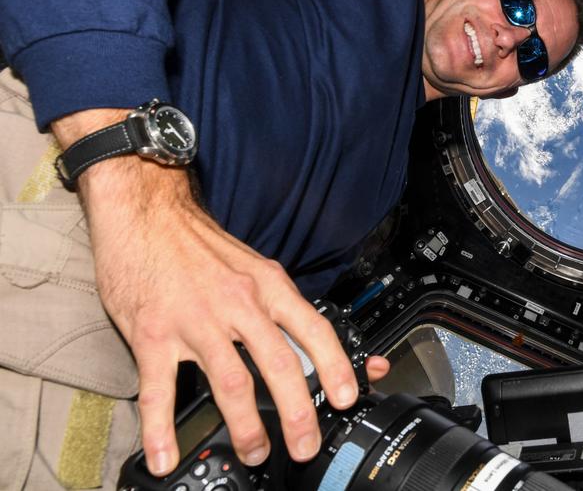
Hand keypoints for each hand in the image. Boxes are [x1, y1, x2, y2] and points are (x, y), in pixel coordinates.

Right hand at [54, 109, 362, 475]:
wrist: (147, 213)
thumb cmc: (200, 246)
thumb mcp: (253, 268)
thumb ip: (279, 305)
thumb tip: (312, 341)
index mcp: (267, 286)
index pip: (314, 329)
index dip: (336, 366)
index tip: (348, 396)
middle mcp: (238, 304)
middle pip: (279, 364)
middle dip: (297, 412)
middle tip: (305, 443)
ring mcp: (195, 320)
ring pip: (231, 382)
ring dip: (246, 426)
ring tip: (255, 453)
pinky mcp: (153, 334)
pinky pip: (159, 389)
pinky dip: (161, 429)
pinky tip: (165, 456)